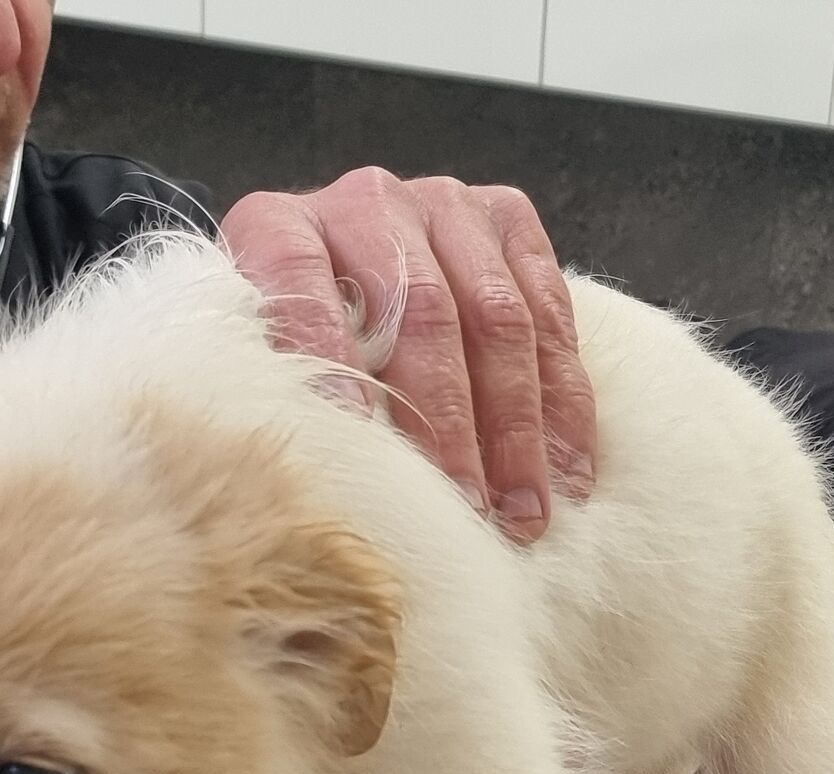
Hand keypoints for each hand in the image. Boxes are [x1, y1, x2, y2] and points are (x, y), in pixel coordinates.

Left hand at [222, 171, 596, 540]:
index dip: (329, 362)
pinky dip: (564, 404)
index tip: (360, 447)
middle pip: (422, 313)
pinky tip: (569, 473)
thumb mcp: (264, 368)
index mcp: (277, 225)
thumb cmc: (297, 353)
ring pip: (499, 318)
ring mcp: (444, 205)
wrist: (346, 277)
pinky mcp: (508, 219)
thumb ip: (280, 402)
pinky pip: (551, 313)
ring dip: (518, 429)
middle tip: (466, 509)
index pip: (300, 284)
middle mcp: (364, 201)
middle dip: (450, 425)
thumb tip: (326, 489)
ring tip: (523, 512)